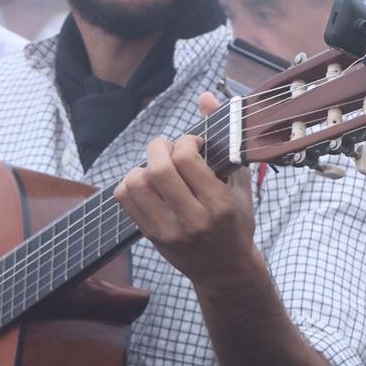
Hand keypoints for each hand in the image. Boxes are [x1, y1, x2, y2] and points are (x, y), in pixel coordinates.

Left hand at [114, 92, 256, 285]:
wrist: (226, 269)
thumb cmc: (237, 222)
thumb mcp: (239, 183)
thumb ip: (224, 139)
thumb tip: (206, 95)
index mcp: (220, 204)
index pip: (187, 159)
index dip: (186, 141)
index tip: (194, 143)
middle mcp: (193, 219)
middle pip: (158, 169)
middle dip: (159, 147)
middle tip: (169, 148)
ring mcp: (169, 230)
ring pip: (136, 183)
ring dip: (143, 166)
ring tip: (157, 167)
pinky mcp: (151, 235)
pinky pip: (125, 198)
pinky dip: (131, 182)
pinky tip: (148, 183)